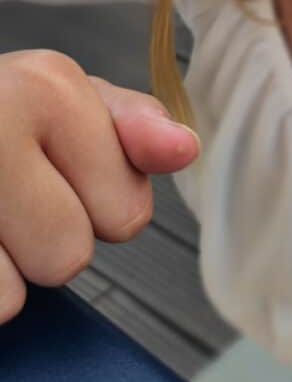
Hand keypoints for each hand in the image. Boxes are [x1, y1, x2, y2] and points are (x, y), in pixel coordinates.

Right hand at [0, 50, 199, 322]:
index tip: (56, 168)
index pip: (126, 213)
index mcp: (50, 84)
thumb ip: (131, 127)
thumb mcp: (64, 100)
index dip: (95, 203)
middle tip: (9, 193)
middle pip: (69, 258)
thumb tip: (183, 149)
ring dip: (0, 270)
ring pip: (13, 297)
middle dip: (44, 237)